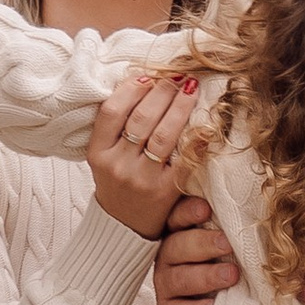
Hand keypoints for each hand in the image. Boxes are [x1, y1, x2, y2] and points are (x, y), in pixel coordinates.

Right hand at [89, 68, 201, 235]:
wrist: (122, 228)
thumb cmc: (116, 185)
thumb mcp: (103, 157)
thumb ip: (115, 127)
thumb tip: (143, 83)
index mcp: (98, 153)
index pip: (112, 111)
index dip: (131, 89)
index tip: (147, 76)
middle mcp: (117, 165)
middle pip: (141, 118)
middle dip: (162, 90)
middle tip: (176, 75)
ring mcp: (141, 179)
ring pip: (163, 134)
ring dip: (180, 106)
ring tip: (190, 88)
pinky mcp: (164, 192)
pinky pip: (184, 159)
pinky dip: (197, 139)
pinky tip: (206, 123)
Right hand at [154, 194, 241, 304]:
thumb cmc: (226, 268)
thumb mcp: (229, 246)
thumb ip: (229, 229)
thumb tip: (251, 208)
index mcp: (180, 234)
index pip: (177, 217)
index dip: (188, 212)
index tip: (206, 209)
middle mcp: (168, 257)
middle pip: (176, 246)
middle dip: (202, 244)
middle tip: (227, 244)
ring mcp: (165, 285)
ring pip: (178, 279)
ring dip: (205, 276)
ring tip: (231, 275)